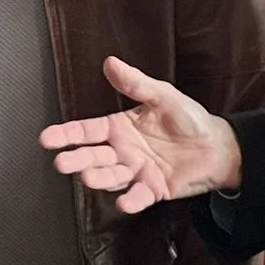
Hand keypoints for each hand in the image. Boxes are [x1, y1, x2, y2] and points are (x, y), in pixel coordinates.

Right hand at [39, 57, 240, 213]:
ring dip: (99, 178)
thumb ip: (136, 83)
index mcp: (120, 128)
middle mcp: (122, 151)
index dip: (67, 134)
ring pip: (111, 177)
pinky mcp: (152, 190)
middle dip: (77, 160)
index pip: (87, 131)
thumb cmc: (189, 119)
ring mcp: (135, 172)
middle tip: (63, 163)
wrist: (217, 146)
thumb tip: (111, 63)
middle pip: (93, 156)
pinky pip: (138, 197)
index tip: (47, 138)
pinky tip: (123, 201)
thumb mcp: (162, 95)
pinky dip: (131, 201)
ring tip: (88, 176)